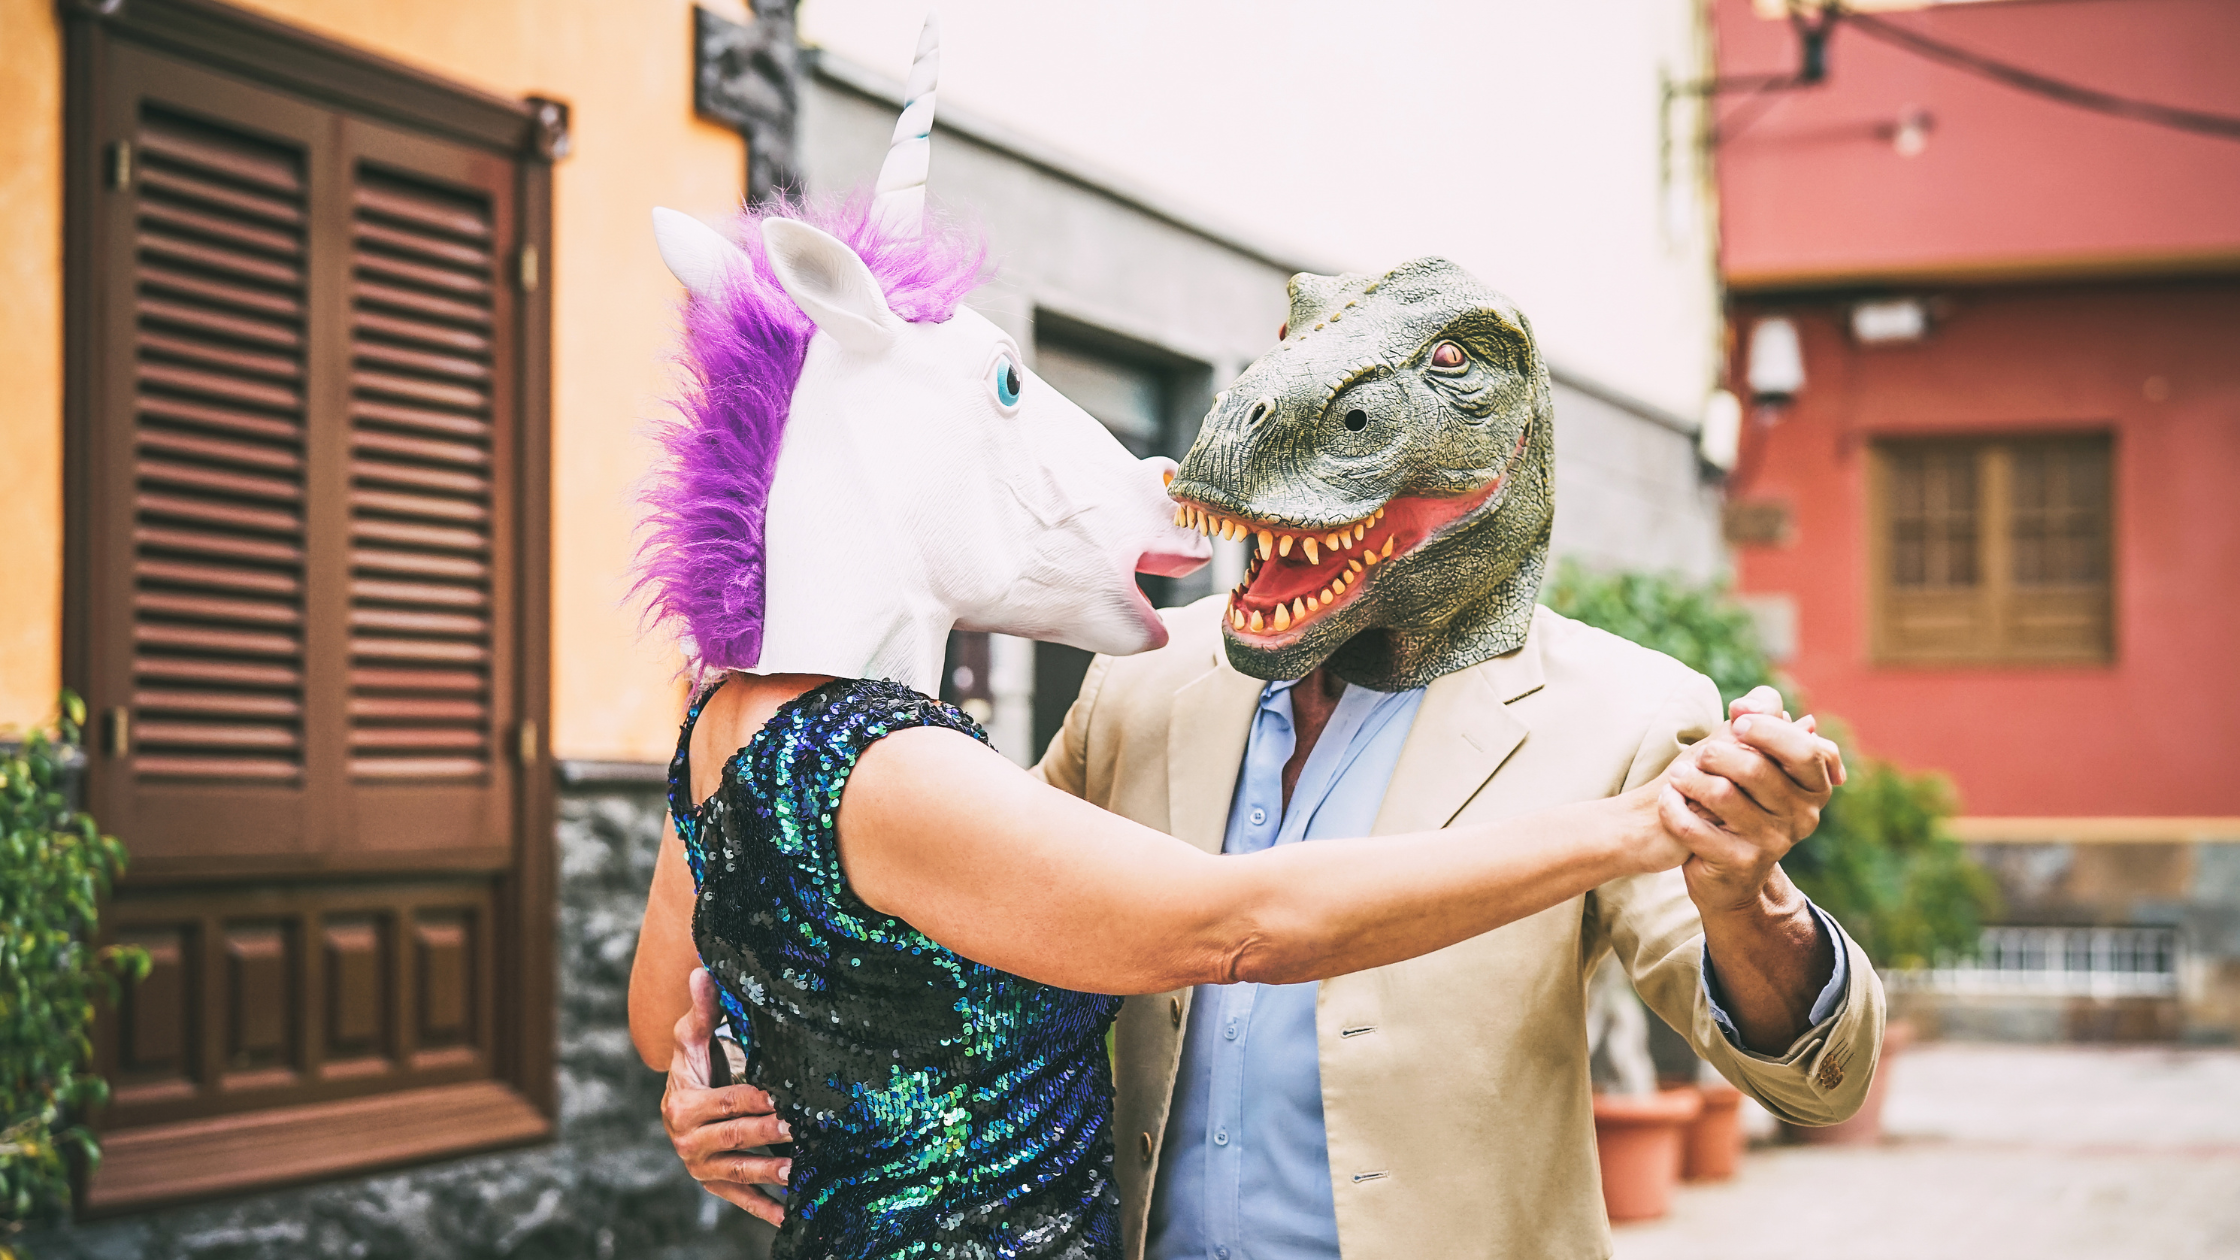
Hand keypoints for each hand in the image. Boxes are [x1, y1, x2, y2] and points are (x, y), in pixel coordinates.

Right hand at [662, 968, 789, 1224]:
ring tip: (798, 1172)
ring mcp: (700, 1167)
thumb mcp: (693, 1040)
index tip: (782, 1095)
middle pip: (734, 1137)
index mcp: (683, 1104)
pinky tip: (790, 1216)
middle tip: (799, 1129)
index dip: (755, 1098)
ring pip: (738, 1172)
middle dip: (766, 1134)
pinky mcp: (713, 1186)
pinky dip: (764, 1210)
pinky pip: (740, 1200)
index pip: (726, 1100)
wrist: (680, 1103)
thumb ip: (702, 1011)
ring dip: (768, 1174)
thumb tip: (702, 971)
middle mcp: (687, 1141)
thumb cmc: (694, 1066)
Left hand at [1656, 686, 1845, 913]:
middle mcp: (1804, 816)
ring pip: (1722, 794)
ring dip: (1690, 779)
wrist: (1730, 872)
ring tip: (1678, 775)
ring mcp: (1774, 843)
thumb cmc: (1744, 799)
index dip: (1768, 729)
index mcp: (1815, 787)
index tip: (1736, 721)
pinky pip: (1695, 827)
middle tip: (1700, 754)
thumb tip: (1747, 706)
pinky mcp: (1741, 863)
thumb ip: (1760, 720)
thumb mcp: (1757, 756)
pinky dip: (1673, 808)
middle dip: (1716, 753)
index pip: (1804, 750)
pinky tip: (1668, 799)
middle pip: (1755, 768)